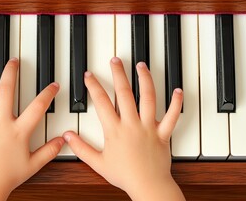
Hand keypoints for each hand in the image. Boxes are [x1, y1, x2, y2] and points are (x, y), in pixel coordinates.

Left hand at [0, 56, 64, 200]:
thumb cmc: (8, 176)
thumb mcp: (34, 164)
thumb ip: (50, 150)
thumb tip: (63, 140)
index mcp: (18, 131)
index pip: (37, 106)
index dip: (48, 93)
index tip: (53, 85)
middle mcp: (0, 123)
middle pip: (6, 90)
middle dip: (11, 72)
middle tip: (13, 61)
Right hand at [63, 58, 184, 200]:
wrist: (147, 186)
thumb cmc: (124, 175)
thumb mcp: (97, 163)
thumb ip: (81, 148)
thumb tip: (67, 136)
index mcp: (115, 130)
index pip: (101, 102)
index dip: (94, 86)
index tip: (89, 75)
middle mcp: (132, 124)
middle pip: (124, 93)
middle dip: (118, 74)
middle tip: (115, 60)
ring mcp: (148, 127)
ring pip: (148, 98)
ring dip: (145, 80)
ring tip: (141, 66)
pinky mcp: (163, 133)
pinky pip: (171, 116)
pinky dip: (176, 103)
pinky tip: (177, 90)